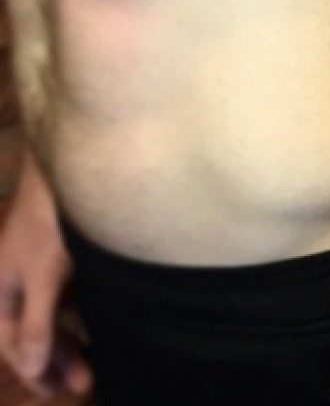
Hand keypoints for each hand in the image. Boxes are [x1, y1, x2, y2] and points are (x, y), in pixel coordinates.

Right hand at [0, 149, 90, 398]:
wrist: (74, 163)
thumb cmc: (51, 221)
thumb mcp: (42, 276)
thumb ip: (36, 322)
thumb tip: (29, 367)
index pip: (12, 341)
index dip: (34, 369)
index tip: (58, 391)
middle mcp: (15, 277)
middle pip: (32, 329)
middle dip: (56, 359)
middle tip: (85, 385)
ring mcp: (39, 262)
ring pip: (52, 311)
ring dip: (71, 338)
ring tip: (96, 364)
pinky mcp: (63, 249)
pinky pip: (67, 291)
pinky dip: (80, 311)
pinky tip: (100, 324)